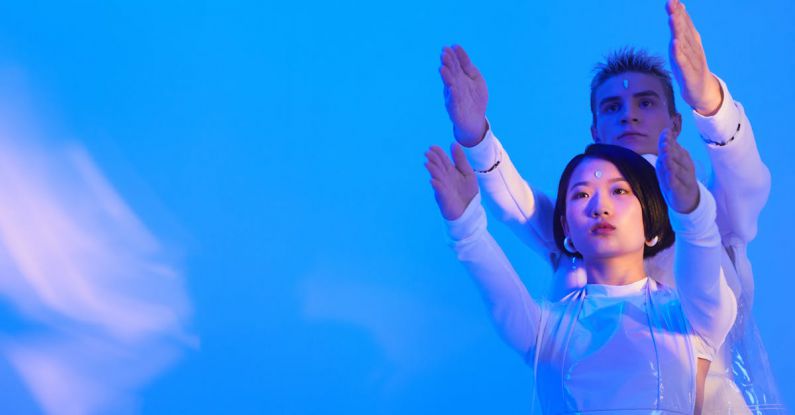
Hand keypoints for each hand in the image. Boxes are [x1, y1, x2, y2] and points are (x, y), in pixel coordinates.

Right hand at [424, 143, 478, 219]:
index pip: (442, 160)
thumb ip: (460, 159)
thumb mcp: (467, 173)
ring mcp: (443, 189)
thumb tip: (453, 143)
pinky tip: (433, 181)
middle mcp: (445, 179)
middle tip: (427, 153)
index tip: (432, 146)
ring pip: (437, 178)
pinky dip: (437, 187)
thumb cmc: (468, 193)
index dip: (438, 153)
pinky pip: (440, 192)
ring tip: (427, 164)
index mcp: (451, 172)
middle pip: (438, 167)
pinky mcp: (444, 199)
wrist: (470, 211)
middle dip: (433, 160)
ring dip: (432, 171)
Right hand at [439, 45, 487, 146]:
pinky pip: (453, 101)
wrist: (475, 120)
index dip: (454, 56)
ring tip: (442, 68)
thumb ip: (468, 66)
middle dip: (448, 63)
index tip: (451, 46)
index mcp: (460, 77)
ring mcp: (454, 96)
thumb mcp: (475, 78)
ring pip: (449, 85)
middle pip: (451, 73)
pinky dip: (452, 94)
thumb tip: (458, 49)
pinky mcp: (454, 108)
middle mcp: (455, 85)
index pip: (456, 64)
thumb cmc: (475, 98)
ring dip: (446, 77)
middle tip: (444, 53)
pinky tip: (452, 87)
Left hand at [656, 128, 698, 212]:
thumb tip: (666, 131)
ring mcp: (685, 179)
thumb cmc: (677, 178)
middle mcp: (686, 167)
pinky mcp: (682, 191)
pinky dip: (674, 180)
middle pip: (678, 157)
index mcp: (683, 159)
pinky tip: (670, 176)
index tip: (665, 132)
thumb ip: (669, 149)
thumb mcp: (671, 163)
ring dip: (672, 163)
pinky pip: (678, 185)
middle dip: (671, 149)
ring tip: (665, 157)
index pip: (676, 147)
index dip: (670, 140)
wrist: (688, 200)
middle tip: (665, 142)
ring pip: (678, 170)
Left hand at [667, 0, 722, 115]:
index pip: (684, 23)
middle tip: (671, 2)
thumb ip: (682, 27)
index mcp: (691, 41)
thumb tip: (679, 7)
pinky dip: (679, 53)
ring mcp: (692, 61)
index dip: (678, 11)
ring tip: (672, 18)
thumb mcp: (684, 46)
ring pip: (684, 44)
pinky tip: (674, 44)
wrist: (702, 91)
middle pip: (684, 30)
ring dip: (678, 30)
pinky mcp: (689, 74)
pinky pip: (683, 62)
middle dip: (678, 16)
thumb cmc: (690, 67)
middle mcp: (693, 48)